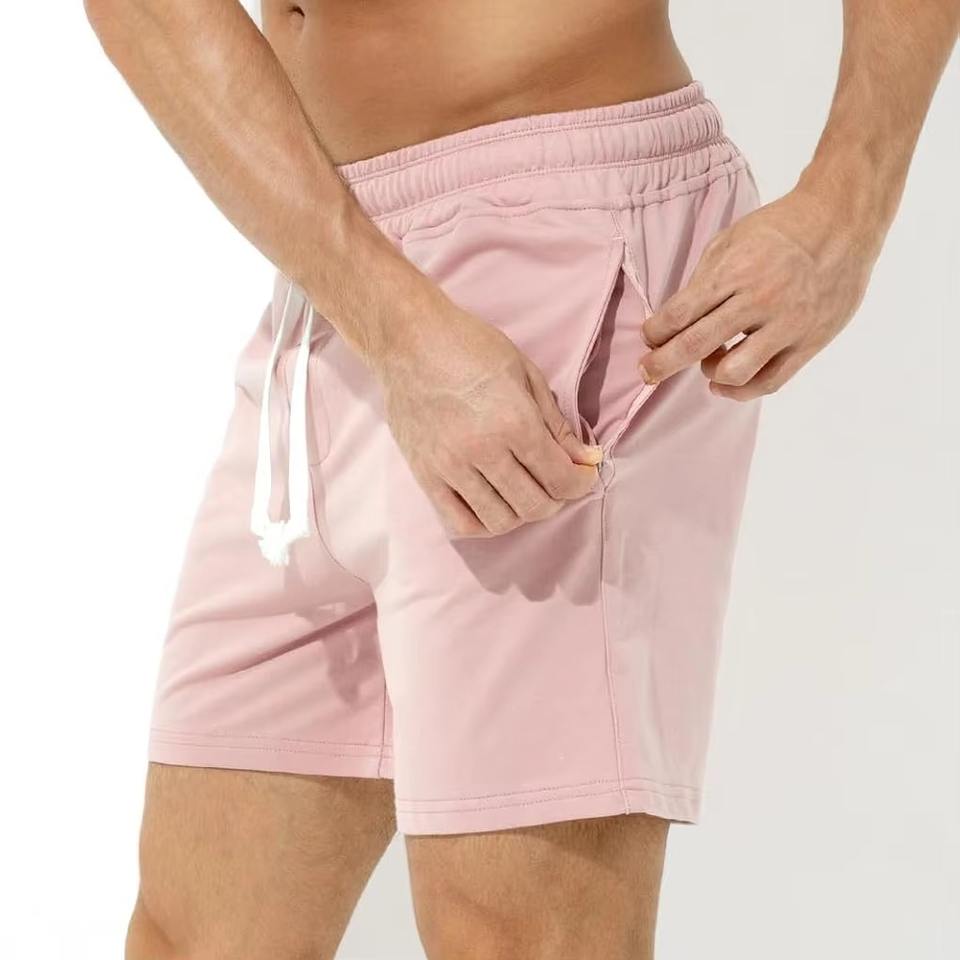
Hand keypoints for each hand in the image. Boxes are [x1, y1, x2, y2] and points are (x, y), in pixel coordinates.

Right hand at [374, 298, 602, 537]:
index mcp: (513, 421)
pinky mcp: (426, 475)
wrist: (407, 340)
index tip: (583, 474)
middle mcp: (482, 451)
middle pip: (534, 505)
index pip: (560, 478)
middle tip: (556, 482)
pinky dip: (485, 523)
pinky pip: (460, 523)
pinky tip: (494, 504)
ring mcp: (450, 467)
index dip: (581, 483)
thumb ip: (557, 424)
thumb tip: (588, 460)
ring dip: (522, 514)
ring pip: (500, 520)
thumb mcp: (526, 374)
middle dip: (556, 499)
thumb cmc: (469, 347)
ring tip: (524, 491)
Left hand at [638, 188, 877, 400]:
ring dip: (710, 374)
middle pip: (697, 345)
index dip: (655, 333)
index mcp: (735, 272)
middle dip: (662, 364)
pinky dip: (741, 390)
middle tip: (647, 372)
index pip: (680, 314)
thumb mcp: (731, 240)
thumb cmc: (779, 230)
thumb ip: (703, 280)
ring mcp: (788, 324)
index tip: (648, 338)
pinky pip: (770, 382)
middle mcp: (760, 300)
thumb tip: (672, 321)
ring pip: (734, 372)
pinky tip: (726, 382)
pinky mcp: (809, 342)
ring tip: (708, 363)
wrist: (842, 222)